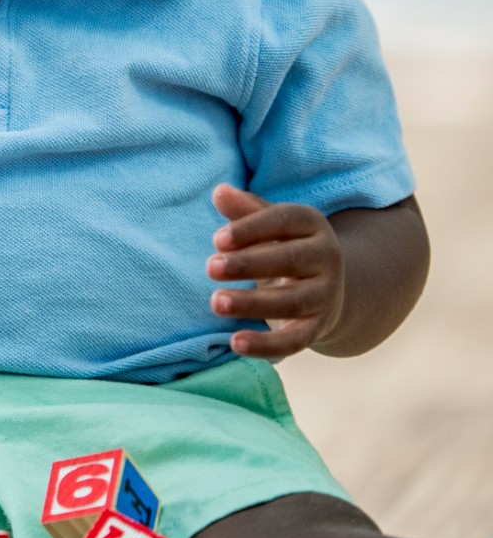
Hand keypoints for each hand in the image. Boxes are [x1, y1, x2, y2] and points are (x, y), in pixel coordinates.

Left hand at [207, 184, 345, 359]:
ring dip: (252, 304)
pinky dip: (267, 345)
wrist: (327, 286)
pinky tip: (235, 343)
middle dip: (248, 264)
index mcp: (311, 225)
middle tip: (209, 267)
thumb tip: (219, 192)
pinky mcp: (317, 327)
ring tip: (215, 302)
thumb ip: (245, 210)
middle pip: (288, 260)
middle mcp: (325, 258)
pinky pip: (295, 340)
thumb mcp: (269, 224)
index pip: (283, 221)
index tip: (216, 240)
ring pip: (290, 301)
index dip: (250, 229)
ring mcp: (325, 295)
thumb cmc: (283, 245)